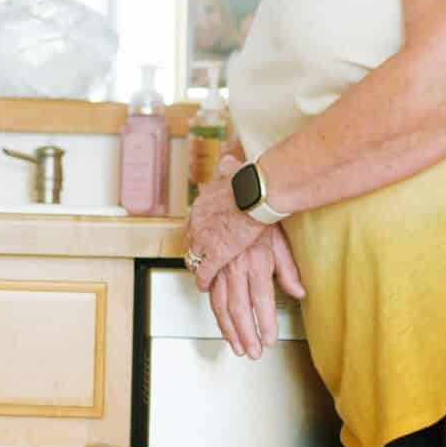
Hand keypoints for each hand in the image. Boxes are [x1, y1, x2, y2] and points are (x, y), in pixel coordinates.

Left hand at [186, 154, 266, 291]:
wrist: (256, 192)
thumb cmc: (249, 181)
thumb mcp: (232, 170)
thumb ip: (228, 168)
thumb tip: (227, 160)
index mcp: (202, 203)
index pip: (192, 223)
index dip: (195, 234)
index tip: (199, 239)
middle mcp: (198, 222)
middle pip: (189, 243)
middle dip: (194, 253)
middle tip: (197, 261)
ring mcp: (205, 239)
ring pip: (194, 259)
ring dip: (197, 269)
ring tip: (201, 277)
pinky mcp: (216, 253)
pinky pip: (204, 272)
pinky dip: (203, 281)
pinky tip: (204, 286)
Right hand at [205, 223, 306, 358]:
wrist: (236, 194)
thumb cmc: (260, 216)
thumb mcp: (280, 242)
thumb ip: (288, 271)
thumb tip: (300, 293)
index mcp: (257, 263)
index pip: (261, 301)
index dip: (264, 324)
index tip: (269, 342)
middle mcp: (236, 267)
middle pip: (239, 309)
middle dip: (246, 335)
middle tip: (252, 353)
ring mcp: (219, 266)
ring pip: (220, 305)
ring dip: (229, 329)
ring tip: (237, 347)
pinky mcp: (207, 262)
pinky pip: (208, 292)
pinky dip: (214, 310)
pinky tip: (221, 323)